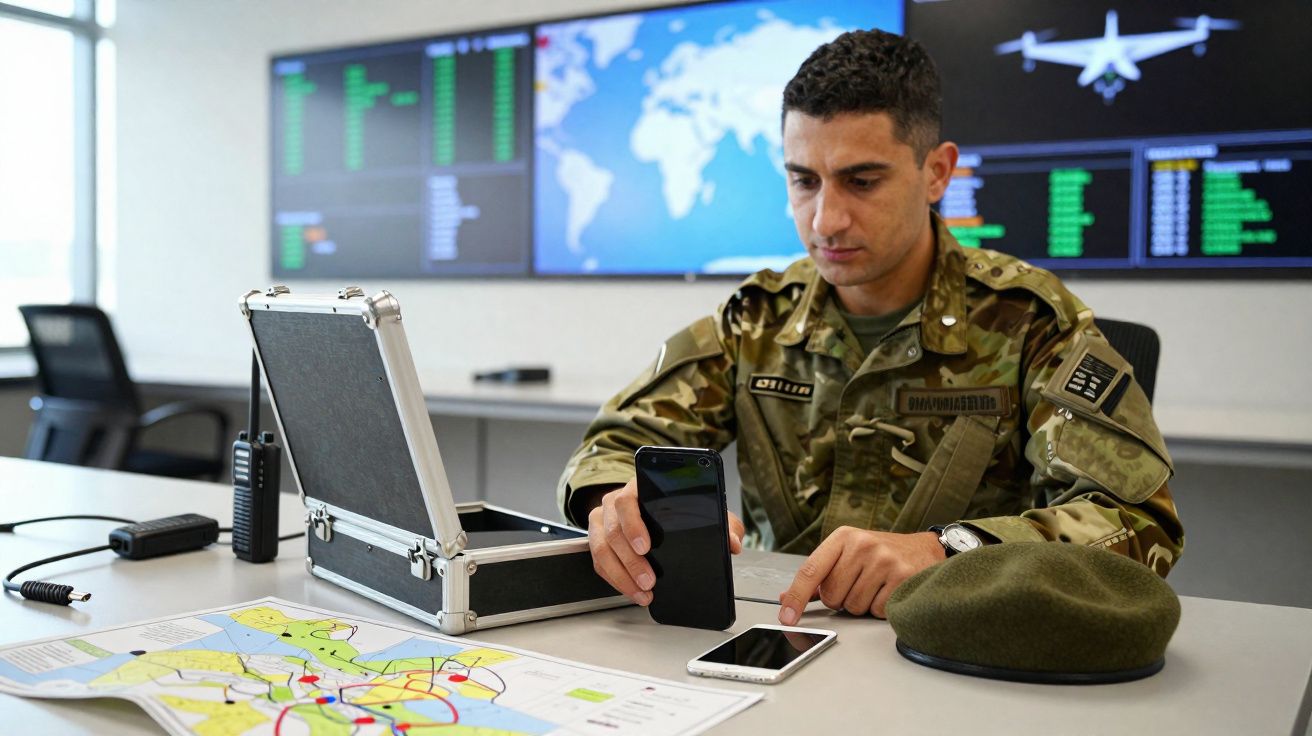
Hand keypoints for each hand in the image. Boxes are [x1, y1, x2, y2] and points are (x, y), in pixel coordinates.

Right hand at [586, 478, 745, 605]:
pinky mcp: (598, 538)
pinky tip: (633, 591)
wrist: (662, 509)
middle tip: (649, 580)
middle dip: (631, 561)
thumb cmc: (681, 508)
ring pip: (602, 548)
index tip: (646, 547)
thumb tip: (732, 542)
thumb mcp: (706, 511)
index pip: (627, 501)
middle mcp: (616, 501)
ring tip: (642, 592)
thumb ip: (724, 524)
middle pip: (613, 530)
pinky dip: (615, 580)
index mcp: (639, 487)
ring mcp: (604, 519)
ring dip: (621, 575)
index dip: (633, 525)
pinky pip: (599, 561)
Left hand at [778, 527, 943, 623]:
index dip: (796, 597)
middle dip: (840, 600)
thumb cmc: (880, 554)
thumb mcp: (846, 555)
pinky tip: (888, 592)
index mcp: (843, 537)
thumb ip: (818, 577)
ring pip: (854, 606)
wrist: (923, 550)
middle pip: (832, 596)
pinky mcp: (902, 576)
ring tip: (874, 587)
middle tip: (856, 585)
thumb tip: (786, 598)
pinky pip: (877, 611)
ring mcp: (884, 560)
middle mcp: (862, 545)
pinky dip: (880, 609)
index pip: (810, 570)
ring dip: (861, 605)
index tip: (786, 617)